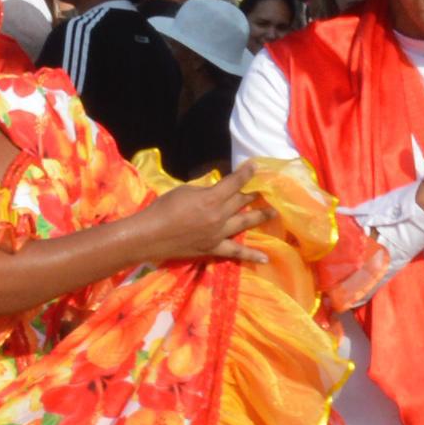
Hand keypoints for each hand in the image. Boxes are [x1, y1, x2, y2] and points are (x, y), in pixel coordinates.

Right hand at [139, 176, 273, 265]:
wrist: (150, 235)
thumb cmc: (162, 208)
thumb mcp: (184, 191)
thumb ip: (204, 191)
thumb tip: (215, 192)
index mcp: (211, 199)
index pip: (234, 183)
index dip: (245, 173)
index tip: (255, 166)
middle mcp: (219, 216)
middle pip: (240, 202)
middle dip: (252, 194)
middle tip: (264, 190)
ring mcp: (219, 234)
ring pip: (244, 223)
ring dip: (259, 217)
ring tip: (273, 213)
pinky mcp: (214, 248)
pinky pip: (236, 252)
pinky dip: (251, 255)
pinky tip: (265, 258)